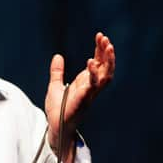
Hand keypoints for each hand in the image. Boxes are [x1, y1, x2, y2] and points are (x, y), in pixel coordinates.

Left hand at [44, 32, 114, 160]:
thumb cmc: (57, 110)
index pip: (98, 63)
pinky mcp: (84, 99)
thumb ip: (57, 72)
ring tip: (107, 46)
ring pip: (106, 75)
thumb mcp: (54, 86)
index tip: (100, 36)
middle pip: (106, 67)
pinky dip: (94, 74)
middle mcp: (91, 87)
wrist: (54, 126)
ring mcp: (90, 93)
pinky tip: (91, 62)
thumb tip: (57, 56)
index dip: (100, 50)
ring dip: (108, 61)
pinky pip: (93, 86)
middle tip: (104, 38)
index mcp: (86, 83)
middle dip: (107, 52)